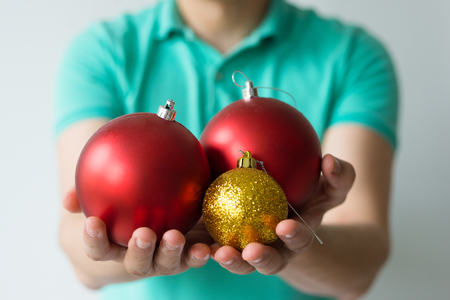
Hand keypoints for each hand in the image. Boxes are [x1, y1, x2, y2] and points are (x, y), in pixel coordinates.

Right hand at [63, 188, 212, 277]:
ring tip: (175, 236)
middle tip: (143, 233)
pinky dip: (200, 254)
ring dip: (171, 252)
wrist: (163, 214)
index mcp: (117, 247)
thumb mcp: (114, 195)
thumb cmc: (130, 205)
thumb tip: (69, 196)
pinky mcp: (188, 256)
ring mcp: (165, 261)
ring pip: (167, 263)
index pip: (100, 248)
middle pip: (137, 263)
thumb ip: (93, 191)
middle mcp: (141, 258)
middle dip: (139, 251)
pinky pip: (195, 257)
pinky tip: (207, 246)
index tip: (92, 221)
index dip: (94, 240)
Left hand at [211, 154, 355, 274]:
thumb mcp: (329, 188)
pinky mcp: (229, 245)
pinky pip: (217, 248)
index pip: (298, 240)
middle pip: (269, 262)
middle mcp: (275, 251)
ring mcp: (251, 252)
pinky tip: (193, 239)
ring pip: (240, 262)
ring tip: (216, 252)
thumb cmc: (310, 198)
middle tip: (250, 251)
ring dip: (229, 260)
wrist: (285, 211)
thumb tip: (331, 160)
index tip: (285, 226)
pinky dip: (206, 247)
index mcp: (297, 239)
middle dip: (261, 259)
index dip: (294, 237)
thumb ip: (339, 177)